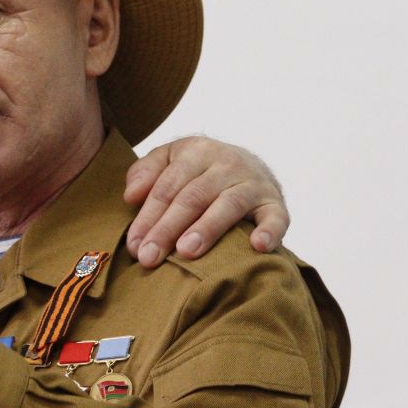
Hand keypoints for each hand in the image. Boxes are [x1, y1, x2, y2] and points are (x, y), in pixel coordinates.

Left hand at [122, 135, 288, 265]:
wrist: (253, 167)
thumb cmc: (200, 171)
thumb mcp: (171, 160)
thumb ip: (146, 173)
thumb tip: (131, 197)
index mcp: (196, 151)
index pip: (167, 187)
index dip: (148, 216)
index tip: (134, 246)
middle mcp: (226, 163)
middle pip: (192, 197)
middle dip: (167, 228)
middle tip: (149, 257)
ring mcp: (253, 183)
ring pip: (228, 205)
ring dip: (207, 228)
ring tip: (187, 251)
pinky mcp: (275, 203)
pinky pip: (275, 217)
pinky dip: (270, 231)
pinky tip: (257, 246)